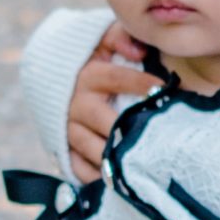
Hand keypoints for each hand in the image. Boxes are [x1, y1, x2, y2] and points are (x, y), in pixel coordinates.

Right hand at [67, 21, 151, 180]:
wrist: (52, 77)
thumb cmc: (93, 58)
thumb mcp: (103, 39)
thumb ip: (121, 37)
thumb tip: (139, 52)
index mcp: (88, 75)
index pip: (117, 78)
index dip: (142, 83)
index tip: (167, 90)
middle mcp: (76, 104)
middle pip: (105, 121)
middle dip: (131, 130)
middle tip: (159, 139)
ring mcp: (69, 129)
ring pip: (93, 148)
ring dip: (116, 158)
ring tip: (143, 166)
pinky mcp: (64, 148)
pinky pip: (79, 167)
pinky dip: (97, 177)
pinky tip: (120, 182)